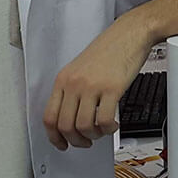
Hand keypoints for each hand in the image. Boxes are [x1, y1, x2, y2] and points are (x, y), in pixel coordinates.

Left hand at [43, 19, 153, 150]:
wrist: (129, 34)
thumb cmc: (109, 49)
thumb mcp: (80, 68)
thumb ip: (72, 91)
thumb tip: (70, 117)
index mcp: (63, 80)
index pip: (49, 117)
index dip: (55, 137)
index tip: (62, 144)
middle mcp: (74, 83)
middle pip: (65, 126)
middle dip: (76, 140)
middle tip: (86, 141)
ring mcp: (92, 86)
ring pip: (83, 126)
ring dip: (93, 136)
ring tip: (101, 131)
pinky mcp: (111, 88)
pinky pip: (104, 121)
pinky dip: (108, 130)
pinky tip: (113, 125)